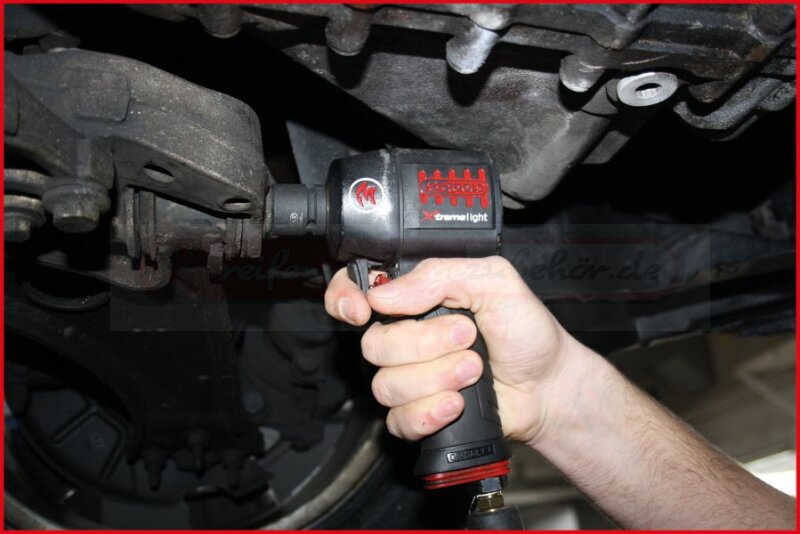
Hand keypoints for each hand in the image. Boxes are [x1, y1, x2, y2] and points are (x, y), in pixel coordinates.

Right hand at [324, 257, 578, 445]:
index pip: (355, 291)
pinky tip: (456, 403)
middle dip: (425, 343)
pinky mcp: (418, 415)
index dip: (345, 299)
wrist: (547, 385)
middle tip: (467, 336)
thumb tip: (385, 293)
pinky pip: (399, 419)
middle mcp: (405, 337)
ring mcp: (409, 379)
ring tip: (474, 370)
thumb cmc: (526, 331)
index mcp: (416, 298)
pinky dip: (430, 413)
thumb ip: (441, 274)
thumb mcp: (495, 281)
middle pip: (374, 344)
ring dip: (437, 378)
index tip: (363, 309)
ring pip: (386, 385)